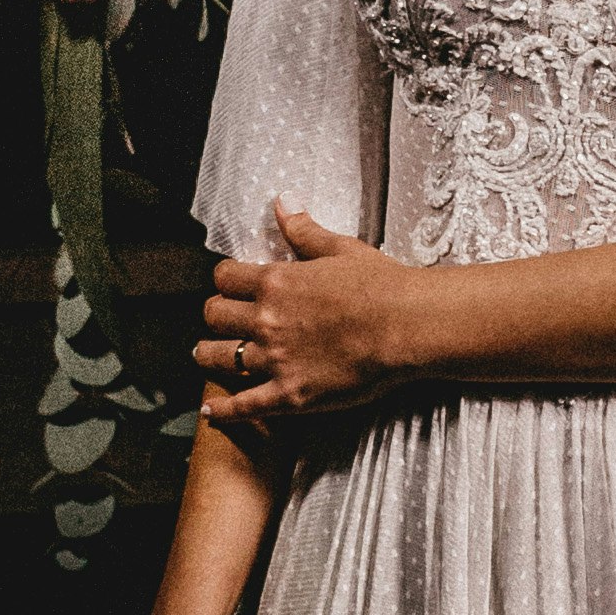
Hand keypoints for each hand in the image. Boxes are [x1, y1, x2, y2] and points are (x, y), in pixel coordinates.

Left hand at [197, 205, 418, 427]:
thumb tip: (282, 203)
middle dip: (215, 315)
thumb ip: (304, 231)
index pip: (224, 278)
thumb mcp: (340, 249)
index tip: (230, 286)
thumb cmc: (381, 284)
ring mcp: (275, 359)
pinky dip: (222, 410)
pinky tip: (209, 412)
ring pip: (218, 357)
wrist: (409, 326)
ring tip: (206, 355)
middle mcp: (266, 320)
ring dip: (208, 355)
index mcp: (275, 282)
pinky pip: (244, 406)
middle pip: (214, 315)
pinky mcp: (289, 394)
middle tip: (221, 320)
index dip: (225, 281)